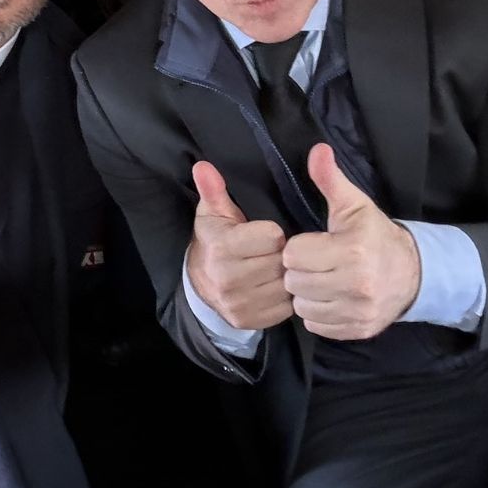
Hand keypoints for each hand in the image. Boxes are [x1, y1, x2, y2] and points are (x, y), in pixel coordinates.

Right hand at [184, 161, 291, 329]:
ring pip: (287, 285)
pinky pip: (286, 307)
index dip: (272, 232)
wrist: (200, 284)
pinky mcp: (251, 321)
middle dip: (282, 254)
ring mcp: (240, 304)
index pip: (272, 236)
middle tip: (273, 251)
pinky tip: (274, 285)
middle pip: (281, 261)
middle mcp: (228, 280)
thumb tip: (203, 166)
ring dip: (286, 275)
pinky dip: (285, 296)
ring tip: (275, 267)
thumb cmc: (214, 240)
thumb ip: (213, 190)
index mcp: (222, 249)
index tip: (265, 233)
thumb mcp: (212, 213)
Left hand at [281, 144, 420, 339]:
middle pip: (294, 282)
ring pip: (301, 306)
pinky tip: (330, 297)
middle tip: (316, 262)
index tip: (313, 243)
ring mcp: (359, 311)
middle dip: (300, 271)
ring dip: (306, 293)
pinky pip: (315, 325)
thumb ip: (331, 180)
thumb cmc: (375, 235)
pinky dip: (317, 313)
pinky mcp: (358, 330)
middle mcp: (357, 284)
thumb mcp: (355, 205)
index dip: (298, 247)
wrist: (414, 273)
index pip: (293, 254)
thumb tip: (317, 150)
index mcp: (353, 251)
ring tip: (322, 279)